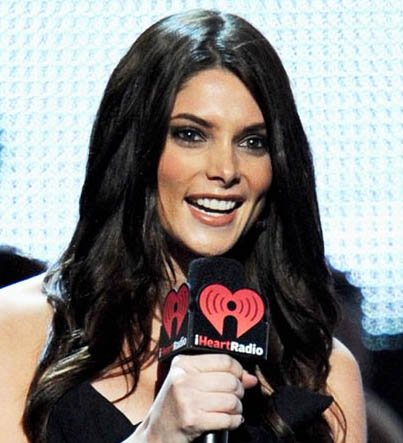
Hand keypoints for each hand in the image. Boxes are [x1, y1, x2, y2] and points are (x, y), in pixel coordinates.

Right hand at [131, 354, 256, 442]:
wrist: (156, 433)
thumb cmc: (175, 406)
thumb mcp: (190, 382)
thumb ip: (219, 375)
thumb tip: (250, 378)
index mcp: (183, 364)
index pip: (224, 360)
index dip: (238, 370)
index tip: (240, 378)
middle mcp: (183, 378)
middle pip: (230, 380)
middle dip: (238, 392)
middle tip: (233, 397)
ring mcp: (187, 399)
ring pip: (231, 400)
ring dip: (236, 409)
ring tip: (230, 411)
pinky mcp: (192, 420)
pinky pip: (227, 419)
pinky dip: (233, 422)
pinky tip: (227, 421)